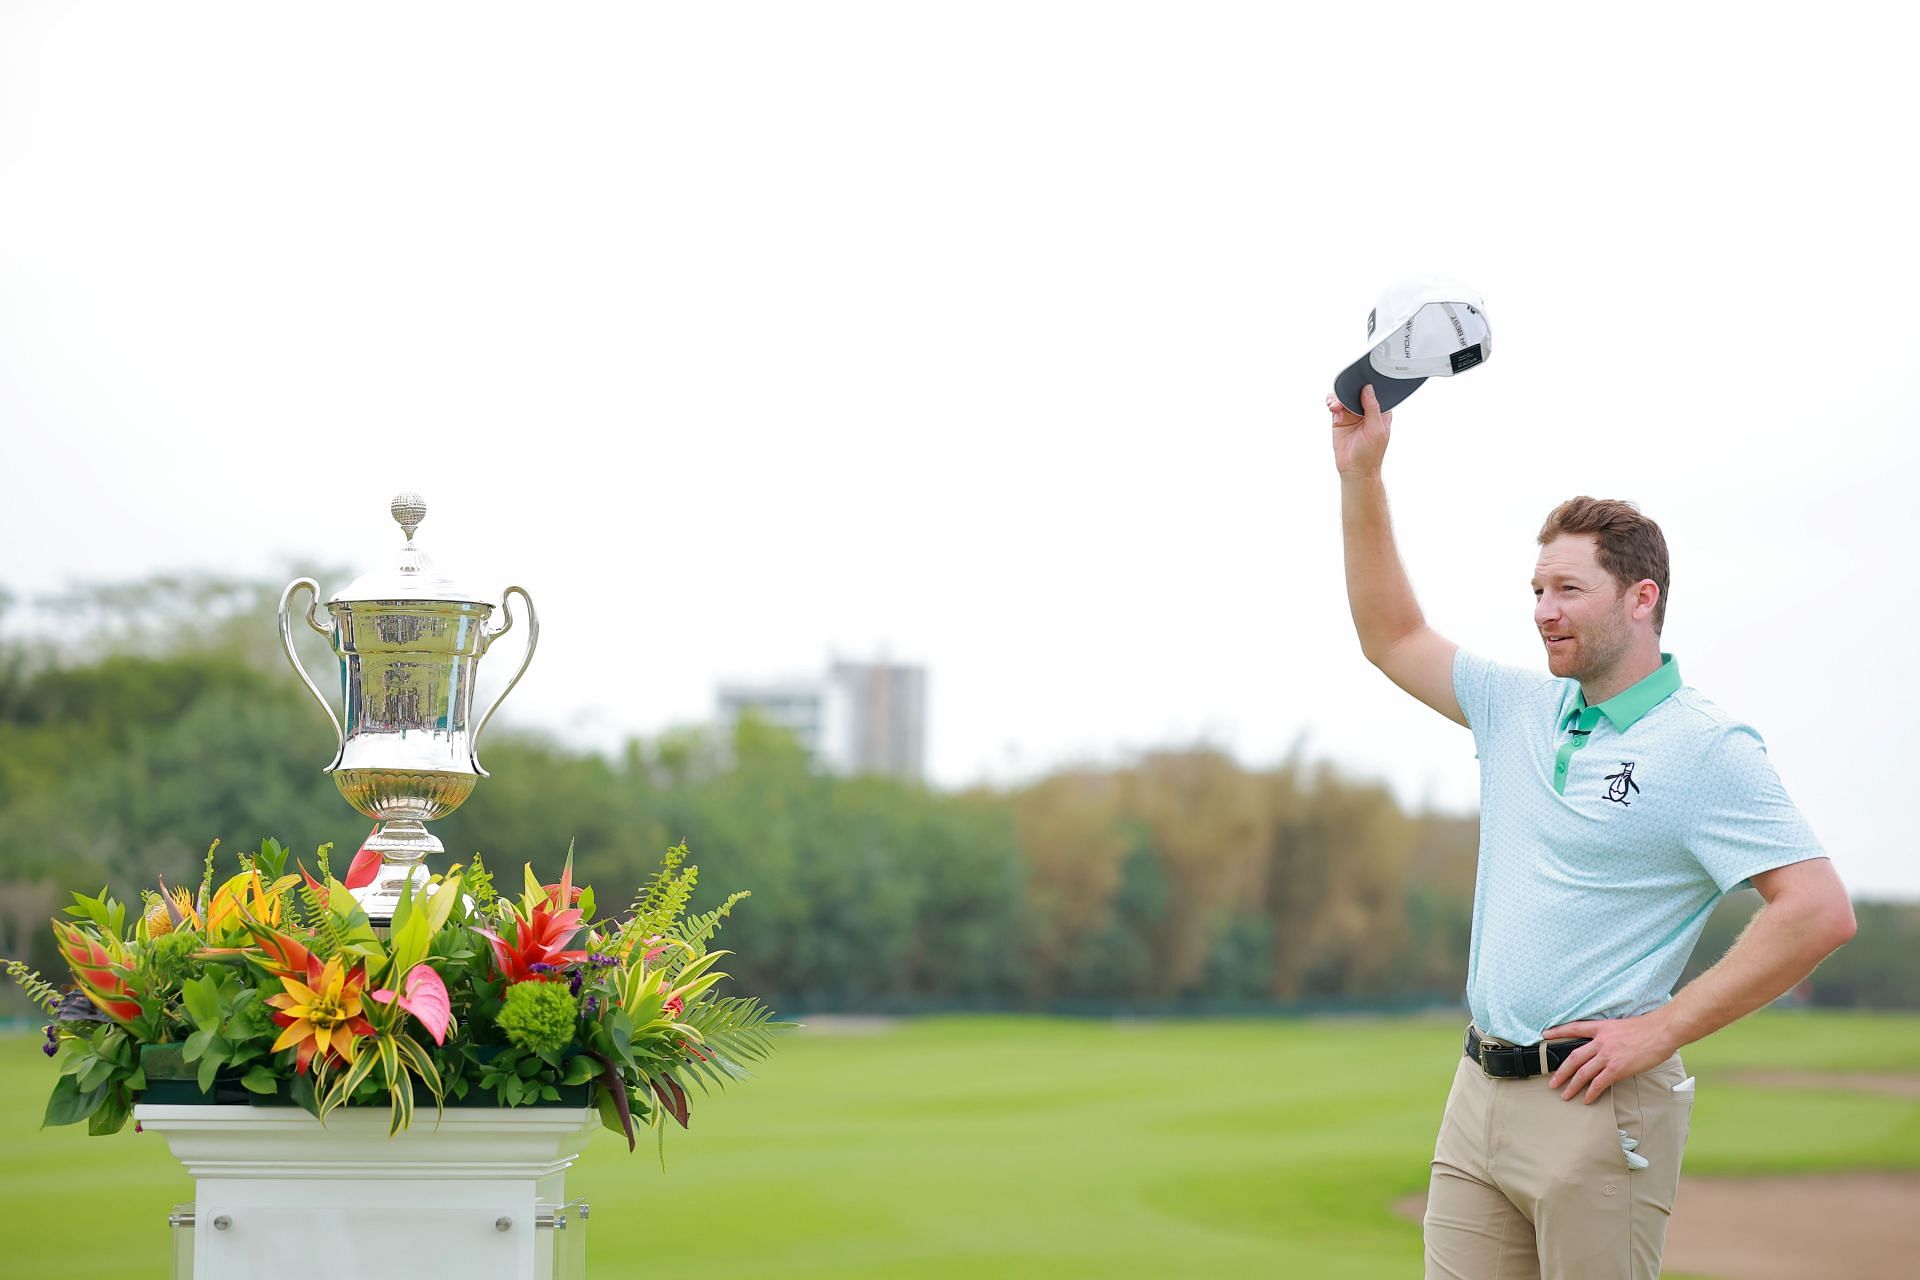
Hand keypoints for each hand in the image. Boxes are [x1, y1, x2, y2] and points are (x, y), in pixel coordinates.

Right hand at [1328, 384, 1390, 476]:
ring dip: (1339, 397)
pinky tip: (1333, 407)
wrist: (1355, 470)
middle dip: (1350, 390)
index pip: (1374, 393)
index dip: (1367, 386)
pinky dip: (1332, 403)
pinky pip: (1335, 406)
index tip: (1360, 383)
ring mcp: (1352, 415)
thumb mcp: (1376, 429)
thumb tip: (1368, 389)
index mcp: (1380, 412)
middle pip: (1357, 393)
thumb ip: (1372, 408)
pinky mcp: (1340, 420)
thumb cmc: (1370, 454)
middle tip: (1345, 395)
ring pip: (1344, 398)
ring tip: (1335, 405)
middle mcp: (1365, 411)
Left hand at [1543, 1011, 1680, 1103]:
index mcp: (1600, 1028)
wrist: (1661, 1031)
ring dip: (1572, 1086)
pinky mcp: (1617, 1068)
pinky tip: (1586, 1099)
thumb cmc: (1647, 1028)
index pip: (1573, 1028)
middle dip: (1561, 1071)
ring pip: (1583, 1073)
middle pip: (1573, 1057)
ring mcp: (1607, 1055)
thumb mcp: (1621, 1025)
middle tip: (1552, 1082)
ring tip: (1565, 1095)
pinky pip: (1599, 1083)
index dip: (1557, 1031)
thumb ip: (1609, 1034)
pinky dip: (1591, 1093)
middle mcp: (1600, 1041)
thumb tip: (1605, 1044)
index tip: (1544, 1035)